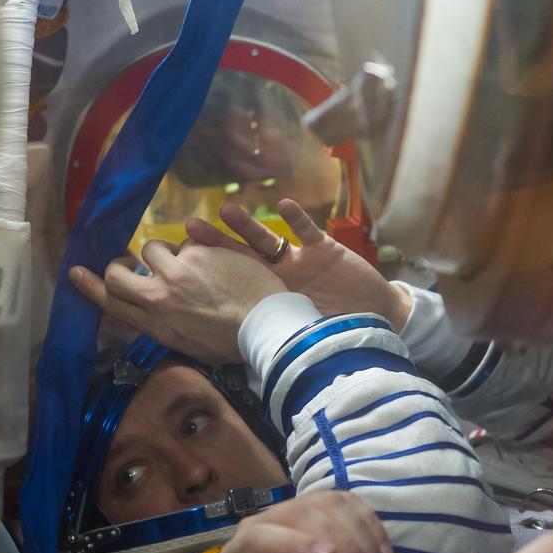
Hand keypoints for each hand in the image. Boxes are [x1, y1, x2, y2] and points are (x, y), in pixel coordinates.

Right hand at [70, 241, 284, 362]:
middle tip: (129, 259)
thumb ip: (167, 326)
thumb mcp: (191, 345)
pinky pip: (188, 241)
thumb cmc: (234, 343)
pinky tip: (221, 259)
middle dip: (120, 263)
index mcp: (156, 325)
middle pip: (118, 273)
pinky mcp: (197, 253)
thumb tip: (153, 313)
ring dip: (165, 252)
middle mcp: (158, 298)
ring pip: (152, 248)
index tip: (76, 272)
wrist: (266, 326)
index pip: (111, 304)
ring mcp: (176, 273)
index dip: (89, 287)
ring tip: (188, 261)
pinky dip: (200, 247)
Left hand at [186, 199, 413, 330]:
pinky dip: (298, 220)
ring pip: (270, 239)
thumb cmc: (333, 329)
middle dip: (218, 241)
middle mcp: (278, 274)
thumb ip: (267, 330)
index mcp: (267, 294)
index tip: (180, 262)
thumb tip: (219, 346)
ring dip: (249, 226)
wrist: (371, 322)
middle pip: (242, 255)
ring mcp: (301, 260)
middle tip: (190, 227)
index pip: (232, 279)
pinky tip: (284, 206)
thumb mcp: (295, 332)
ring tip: (227, 211)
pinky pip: (309, 232)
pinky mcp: (327, 250)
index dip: (208, 269)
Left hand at [217, 492, 391, 552]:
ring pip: (327, 504)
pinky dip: (369, 525)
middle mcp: (261, 529)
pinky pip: (347, 503)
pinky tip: (382, 552)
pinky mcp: (323, 509)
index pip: (257, 540)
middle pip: (299, 515)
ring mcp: (293, 514)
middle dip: (340, 541)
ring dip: (359, 534)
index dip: (291, 544)